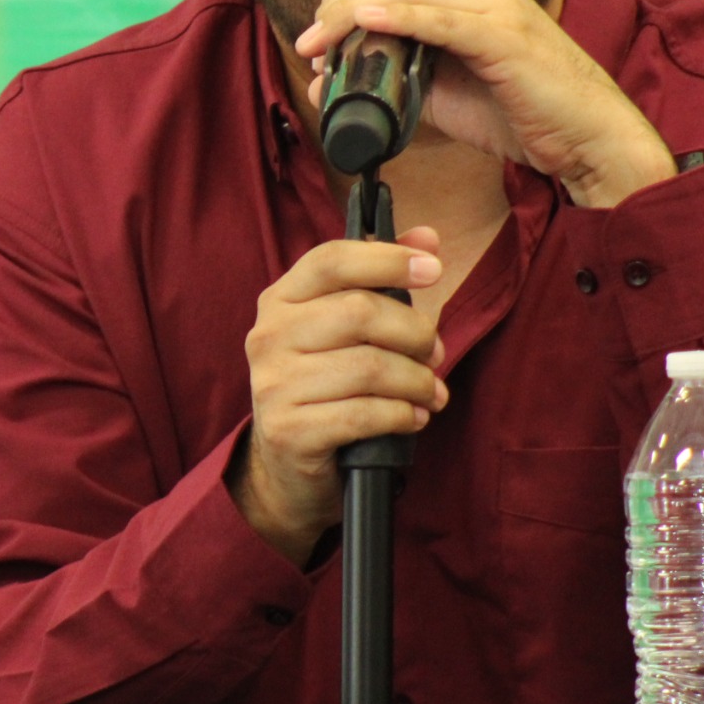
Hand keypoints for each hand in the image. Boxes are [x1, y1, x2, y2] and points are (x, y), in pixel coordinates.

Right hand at [228, 232, 449, 564]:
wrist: (286, 466)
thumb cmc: (327, 386)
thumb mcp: (348, 330)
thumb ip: (383, 280)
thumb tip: (428, 238)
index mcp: (281, 300)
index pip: (332, 260)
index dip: (388, 259)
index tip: (434, 269)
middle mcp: (268, 336)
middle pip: (361, 312)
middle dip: (415, 334)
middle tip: (435, 355)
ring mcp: (274, 385)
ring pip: (369, 367)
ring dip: (417, 382)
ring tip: (431, 394)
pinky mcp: (289, 431)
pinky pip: (364, 414)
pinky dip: (401, 415)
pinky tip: (412, 418)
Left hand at [295, 0, 674, 207]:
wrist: (583, 135)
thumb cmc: (515, 110)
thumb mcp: (436, 91)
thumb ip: (384, 78)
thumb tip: (321, 80)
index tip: (314, 33)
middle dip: (335, 0)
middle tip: (311, 41)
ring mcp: (493, 1)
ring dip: (349, 12)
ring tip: (319, 43)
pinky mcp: (503, 33)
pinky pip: (439, 16)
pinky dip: (397, 15)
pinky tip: (365, 22)